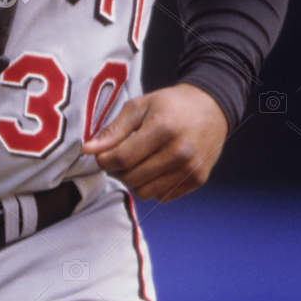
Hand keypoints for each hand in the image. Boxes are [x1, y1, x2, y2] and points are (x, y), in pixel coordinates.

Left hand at [81, 83, 229, 202]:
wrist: (212, 107)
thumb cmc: (172, 104)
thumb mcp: (140, 106)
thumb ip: (114, 130)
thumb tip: (88, 150)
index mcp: (163, 129)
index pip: (122, 158)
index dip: (104, 160)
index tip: (102, 155)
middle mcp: (180, 152)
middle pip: (132, 178)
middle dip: (117, 171)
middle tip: (119, 157)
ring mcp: (191, 168)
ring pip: (145, 192)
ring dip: (134, 181)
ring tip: (137, 163)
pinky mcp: (198, 179)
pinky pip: (163, 196)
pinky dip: (153, 186)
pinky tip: (156, 168)